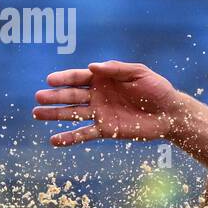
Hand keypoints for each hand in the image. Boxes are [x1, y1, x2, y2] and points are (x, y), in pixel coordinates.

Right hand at [33, 61, 181, 146]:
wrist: (170, 113)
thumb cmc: (157, 89)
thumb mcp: (139, 73)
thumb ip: (116, 69)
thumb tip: (92, 66)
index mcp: (103, 79)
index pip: (78, 77)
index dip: (64, 78)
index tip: (50, 80)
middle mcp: (98, 96)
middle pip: (71, 96)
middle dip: (54, 97)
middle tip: (38, 98)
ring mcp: (100, 113)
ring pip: (73, 114)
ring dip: (55, 114)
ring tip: (37, 114)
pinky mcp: (106, 130)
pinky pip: (84, 134)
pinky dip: (69, 138)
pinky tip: (54, 140)